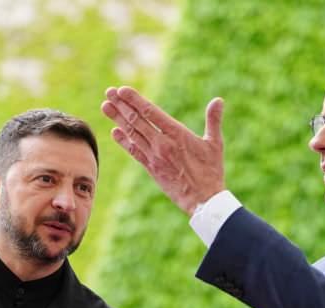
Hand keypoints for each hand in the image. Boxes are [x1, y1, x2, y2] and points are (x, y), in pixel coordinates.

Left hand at [101, 86, 225, 214]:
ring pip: (132, 134)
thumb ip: (214, 120)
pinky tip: (115, 132)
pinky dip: (124, 141)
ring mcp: (155, 157)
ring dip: (117, 119)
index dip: (134, 100)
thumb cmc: (212, 171)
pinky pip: (134, 152)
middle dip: (121, 105)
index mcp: (177, 134)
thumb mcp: (215, 144)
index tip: (122, 90)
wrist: (203, 200)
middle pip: (137, 120)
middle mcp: (162, 144)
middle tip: (109, 92)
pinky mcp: (152, 169)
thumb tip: (219, 100)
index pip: (151, 112)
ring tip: (105, 106)